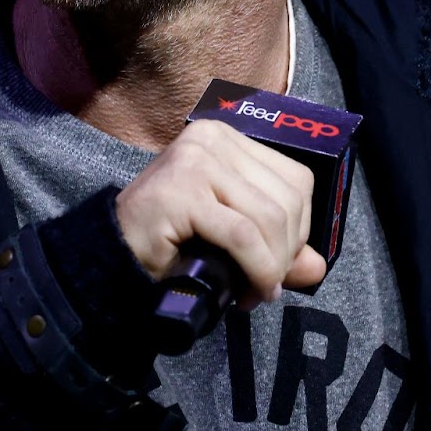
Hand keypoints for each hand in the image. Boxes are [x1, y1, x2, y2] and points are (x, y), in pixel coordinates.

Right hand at [116, 118, 326, 309]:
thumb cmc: (172, 245)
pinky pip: (242, 235)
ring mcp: (195, 159)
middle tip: (263, 286)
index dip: (299, 230)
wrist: (111, 257)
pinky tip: (245, 292)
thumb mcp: (233, 240)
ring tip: (251, 292)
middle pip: (287, 198)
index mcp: (227, 138)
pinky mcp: (182, 189)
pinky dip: (255, 269)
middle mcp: (212, 137)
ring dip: (270, 266)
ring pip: (268, 218)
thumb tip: (319, 266)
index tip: (276, 265)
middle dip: (285, 252)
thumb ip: (277, 248)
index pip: (295, 180)